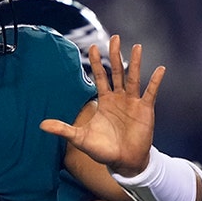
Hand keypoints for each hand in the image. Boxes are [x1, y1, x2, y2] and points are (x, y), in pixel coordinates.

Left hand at [40, 35, 165, 176]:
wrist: (123, 162)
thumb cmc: (103, 150)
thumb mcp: (80, 138)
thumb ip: (63, 129)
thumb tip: (41, 125)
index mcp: (104, 101)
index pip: (100, 77)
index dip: (96, 63)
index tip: (93, 47)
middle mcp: (119, 98)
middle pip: (117, 72)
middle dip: (115, 55)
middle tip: (115, 38)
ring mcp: (133, 102)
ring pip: (133, 78)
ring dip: (135, 63)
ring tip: (137, 46)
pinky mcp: (145, 109)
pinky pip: (151, 92)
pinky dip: (155, 81)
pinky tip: (160, 69)